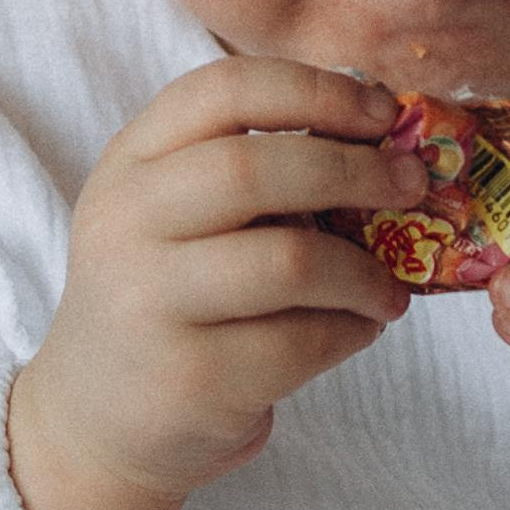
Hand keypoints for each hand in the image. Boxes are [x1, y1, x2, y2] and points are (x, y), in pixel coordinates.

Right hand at [8, 60, 426, 509]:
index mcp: (130, 164)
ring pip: (290, 262)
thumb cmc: (166, 299)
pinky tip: (358, 329)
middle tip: (411, 185)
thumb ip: (251, 174)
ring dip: (364, 273)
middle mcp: (127, 223)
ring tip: (389, 289)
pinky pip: (302, 342)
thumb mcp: (175, 218)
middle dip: (354, 170)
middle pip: (254, 170)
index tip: (382, 111)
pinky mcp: (192, 379)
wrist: (98, 419)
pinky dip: (351, 332)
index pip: (221, 91)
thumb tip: (385, 146)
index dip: (315, 90)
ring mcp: (151, 304)